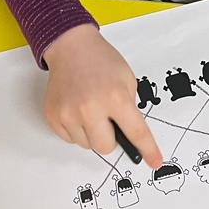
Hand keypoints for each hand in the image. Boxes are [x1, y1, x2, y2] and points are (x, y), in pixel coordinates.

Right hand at [43, 23, 162, 166]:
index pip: (136, 132)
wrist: (71, 47)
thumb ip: (129, 108)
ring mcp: (69, 113)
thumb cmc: (101, 61)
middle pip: (106, 147)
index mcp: (115, 97)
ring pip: (87, 145)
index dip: (147, 150)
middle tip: (109, 120)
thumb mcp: (127, 79)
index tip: (155, 161)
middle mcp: (91, 108)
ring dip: (92, 133)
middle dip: (111, 138)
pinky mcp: (54, 116)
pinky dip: (76, 130)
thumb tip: (129, 135)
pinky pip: (70, 139)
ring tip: (90, 109)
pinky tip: (77, 109)